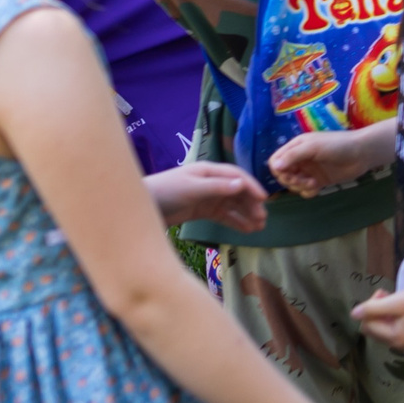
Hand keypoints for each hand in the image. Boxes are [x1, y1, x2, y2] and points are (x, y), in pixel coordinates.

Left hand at [144, 162, 267, 231]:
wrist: (139, 206)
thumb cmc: (165, 191)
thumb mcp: (191, 188)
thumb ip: (217, 187)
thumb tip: (242, 185)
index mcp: (209, 171)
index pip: (236, 176)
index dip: (251, 187)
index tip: (264, 200)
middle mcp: (211, 183)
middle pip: (237, 192)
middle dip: (251, 204)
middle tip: (263, 219)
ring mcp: (207, 197)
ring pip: (232, 205)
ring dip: (246, 214)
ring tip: (259, 227)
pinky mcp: (202, 211)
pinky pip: (223, 216)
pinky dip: (235, 222)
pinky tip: (246, 230)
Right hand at [268, 129, 381, 197]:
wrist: (362, 154)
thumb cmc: (337, 145)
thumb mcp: (313, 147)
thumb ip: (294, 156)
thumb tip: (275, 167)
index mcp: (296, 147)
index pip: (276, 161)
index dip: (278, 170)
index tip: (288, 174)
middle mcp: (301, 159)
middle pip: (283, 175)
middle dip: (290, 180)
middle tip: (304, 180)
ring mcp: (309, 171)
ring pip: (293, 184)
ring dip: (300, 187)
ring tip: (314, 184)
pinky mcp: (319, 181)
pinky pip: (305, 191)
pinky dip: (308, 192)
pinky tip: (318, 188)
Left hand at [353, 280, 403, 350]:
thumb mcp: (396, 301)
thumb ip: (373, 308)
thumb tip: (353, 314)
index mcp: (396, 339)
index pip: (368, 326)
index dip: (370, 308)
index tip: (382, 292)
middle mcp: (401, 344)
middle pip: (374, 329)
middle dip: (375, 311)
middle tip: (386, 293)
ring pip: (383, 327)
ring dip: (383, 312)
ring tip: (394, 296)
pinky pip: (394, 327)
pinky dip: (393, 315)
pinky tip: (401, 303)